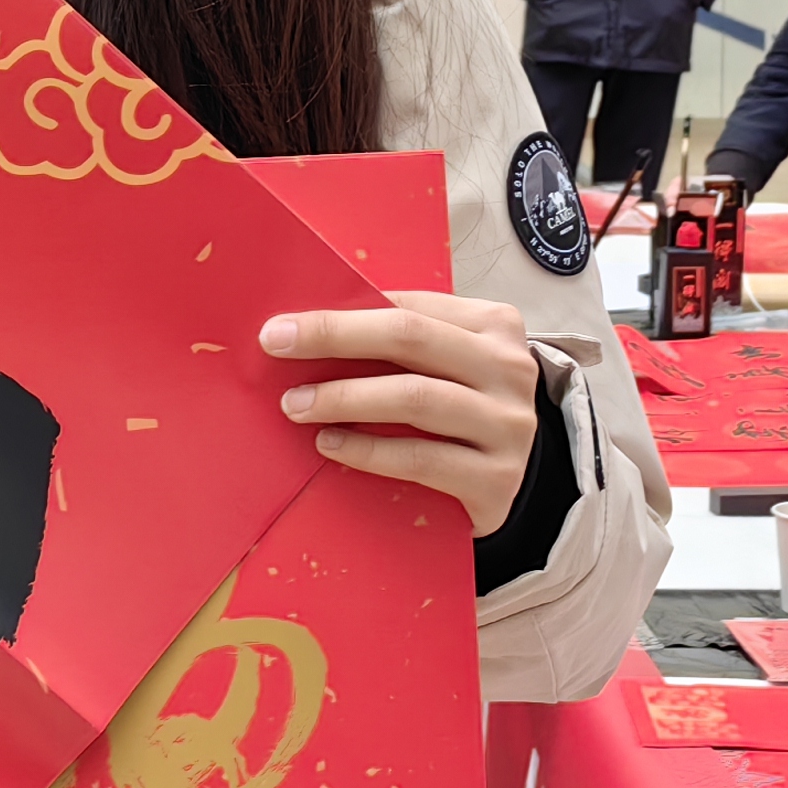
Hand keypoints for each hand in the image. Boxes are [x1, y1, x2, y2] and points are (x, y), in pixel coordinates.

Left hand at [263, 291, 546, 536]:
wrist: (510, 481)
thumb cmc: (463, 411)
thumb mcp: (445, 364)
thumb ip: (400, 342)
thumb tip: (310, 327)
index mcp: (495, 325)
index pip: (409, 306)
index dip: (342, 312)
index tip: (283, 326)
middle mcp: (509, 368)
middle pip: (411, 338)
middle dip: (335, 337)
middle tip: (277, 346)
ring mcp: (508, 424)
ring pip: (416, 398)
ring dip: (344, 398)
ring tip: (295, 405)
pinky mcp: (497, 479)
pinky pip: (420, 458)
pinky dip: (367, 450)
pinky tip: (330, 444)